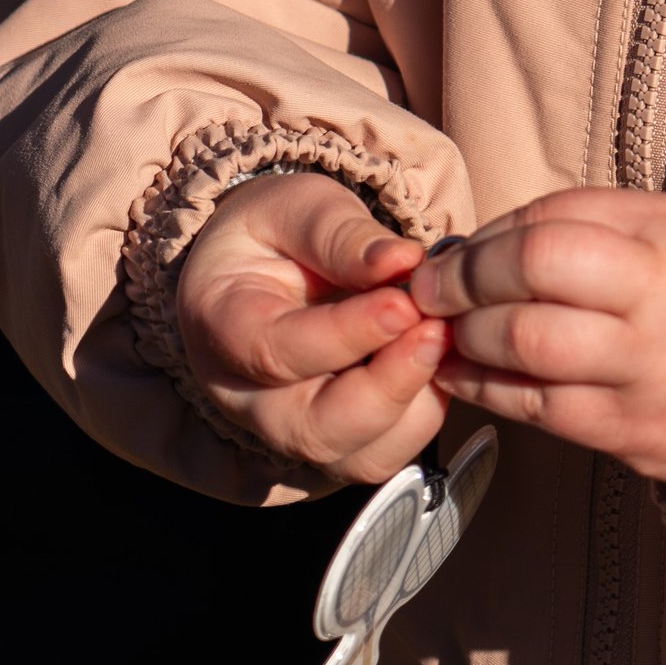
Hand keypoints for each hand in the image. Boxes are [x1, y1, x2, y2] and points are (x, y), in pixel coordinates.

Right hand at [173, 169, 450, 486]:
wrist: (269, 264)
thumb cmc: (278, 233)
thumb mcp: (297, 207)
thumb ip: (340, 234)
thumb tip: (403, 260)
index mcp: (221, 326)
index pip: (277, 352)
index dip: (347, 335)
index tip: (404, 303)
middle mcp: (247, 397)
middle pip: (314, 431)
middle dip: (386, 389)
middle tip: (437, 332)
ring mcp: (292, 430)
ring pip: (357, 456)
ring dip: (414, 406)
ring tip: (444, 340)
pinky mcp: (338, 443)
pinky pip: (385, 453)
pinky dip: (423, 414)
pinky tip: (440, 360)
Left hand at [410, 190, 665, 489]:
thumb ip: (588, 222)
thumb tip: (481, 241)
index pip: (550, 229)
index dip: (484, 241)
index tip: (453, 251)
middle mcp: (658, 308)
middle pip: (531, 281)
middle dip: (461, 283)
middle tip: (430, 288)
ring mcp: (645, 375)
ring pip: (525, 349)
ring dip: (466, 337)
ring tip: (445, 329)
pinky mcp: (633, 434)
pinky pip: (537, 409)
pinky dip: (485, 387)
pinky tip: (463, 370)